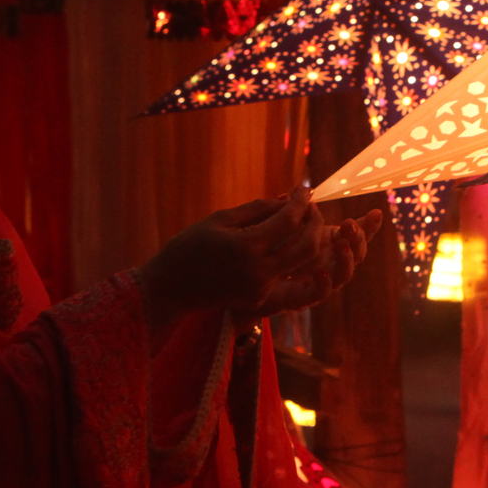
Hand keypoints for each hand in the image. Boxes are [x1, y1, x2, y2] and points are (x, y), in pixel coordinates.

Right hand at [140, 186, 383, 332]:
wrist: (171, 288)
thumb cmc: (190, 247)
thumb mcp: (220, 219)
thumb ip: (257, 209)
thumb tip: (288, 198)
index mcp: (247, 247)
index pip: (288, 220)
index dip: (301, 202)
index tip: (305, 189)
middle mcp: (259, 271)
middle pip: (307, 246)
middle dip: (315, 223)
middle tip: (311, 207)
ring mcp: (262, 289)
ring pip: (302, 263)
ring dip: (310, 240)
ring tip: (303, 221)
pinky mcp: (261, 299)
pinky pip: (285, 273)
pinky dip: (291, 254)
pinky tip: (286, 239)